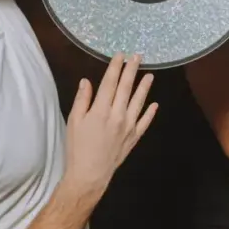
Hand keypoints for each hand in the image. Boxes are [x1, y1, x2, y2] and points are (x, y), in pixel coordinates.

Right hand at [64, 53, 158, 194]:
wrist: (90, 173)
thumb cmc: (77, 147)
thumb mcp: (74, 122)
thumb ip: (82, 100)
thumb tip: (87, 81)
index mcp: (101, 110)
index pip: (110, 83)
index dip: (115, 68)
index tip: (120, 55)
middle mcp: (118, 115)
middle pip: (126, 88)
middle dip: (132, 71)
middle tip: (137, 57)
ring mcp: (129, 126)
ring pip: (139, 102)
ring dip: (144, 87)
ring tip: (150, 75)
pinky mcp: (134, 137)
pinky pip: (145, 122)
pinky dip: (150, 112)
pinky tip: (154, 104)